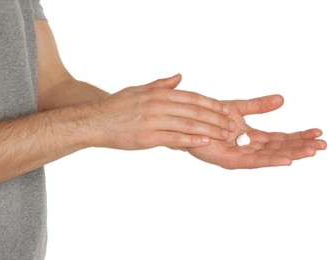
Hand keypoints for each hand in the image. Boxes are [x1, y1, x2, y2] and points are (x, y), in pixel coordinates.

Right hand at [88, 74, 236, 149]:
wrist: (95, 121)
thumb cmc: (117, 106)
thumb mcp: (139, 89)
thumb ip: (161, 84)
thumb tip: (179, 77)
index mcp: (158, 93)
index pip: (192, 97)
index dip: (211, 103)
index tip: (226, 109)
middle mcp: (158, 104)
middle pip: (194, 110)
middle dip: (216, 117)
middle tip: (233, 124)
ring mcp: (154, 120)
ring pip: (188, 124)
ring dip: (210, 129)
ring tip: (226, 135)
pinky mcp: (148, 137)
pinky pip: (175, 138)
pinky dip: (192, 140)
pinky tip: (205, 142)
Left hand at [187, 95, 326, 168]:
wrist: (187, 118)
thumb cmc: (209, 115)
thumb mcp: (240, 108)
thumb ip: (259, 106)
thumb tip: (282, 99)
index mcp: (251, 137)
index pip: (279, 138)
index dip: (298, 136)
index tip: (318, 132)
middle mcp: (247, 148)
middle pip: (279, 149)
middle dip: (300, 146)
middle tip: (322, 144)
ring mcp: (239, 155)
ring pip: (269, 156)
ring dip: (291, 153)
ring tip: (311, 150)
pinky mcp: (228, 160)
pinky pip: (252, 161)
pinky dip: (270, 160)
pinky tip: (287, 159)